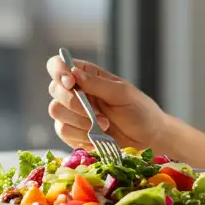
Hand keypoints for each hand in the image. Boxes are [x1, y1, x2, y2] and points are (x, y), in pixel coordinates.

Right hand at [45, 56, 166, 152]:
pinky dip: (80, 135)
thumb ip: (97, 84)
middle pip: (54, 89)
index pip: (59, 65)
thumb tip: (73, 73)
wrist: (149, 139)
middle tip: (96, 113)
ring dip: (79, 121)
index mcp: (88, 75)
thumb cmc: (140, 111)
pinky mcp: (73, 132)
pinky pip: (63, 131)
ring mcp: (73, 113)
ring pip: (56, 111)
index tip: (70, 82)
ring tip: (104, 125)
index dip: (58, 71)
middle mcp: (77, 91)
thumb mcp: (122, 93)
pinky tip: (98, 137)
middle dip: (73, 102)